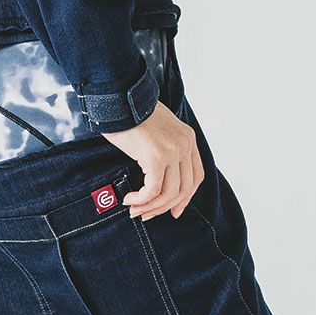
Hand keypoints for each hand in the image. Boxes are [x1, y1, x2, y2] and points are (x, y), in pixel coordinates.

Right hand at [102, 101, 203, 219]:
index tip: (173, 210)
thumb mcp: (156, 130)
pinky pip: (153, 190)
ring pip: (169, 193)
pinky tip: (130, 199)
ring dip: (150, 206)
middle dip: (164, 207)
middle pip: (184, 189)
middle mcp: (185, 145)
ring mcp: (173, 151)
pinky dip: (141, 200)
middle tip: (146, 214)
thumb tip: (156, 173)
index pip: (195, 176)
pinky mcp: (156, 157)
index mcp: (187, 138)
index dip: (185, 197)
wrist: (119, 99)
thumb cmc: (130, 113)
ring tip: (134, 209)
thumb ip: (163, 147)